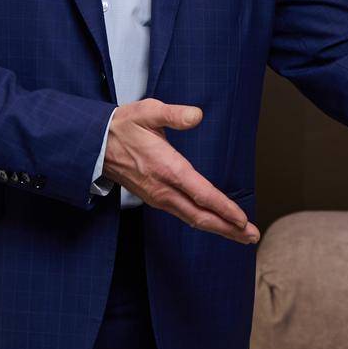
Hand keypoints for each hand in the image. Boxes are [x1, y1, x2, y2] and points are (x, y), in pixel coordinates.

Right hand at [103, 98, 258, 244]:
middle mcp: (164, 189)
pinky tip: (215, 223)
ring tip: (242, 235)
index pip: (202, 195)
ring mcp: (158, 197)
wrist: (95, 144)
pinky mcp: (155, 199)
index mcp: (167, 169)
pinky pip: (184, 215)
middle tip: (252, 236)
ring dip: (219, 228)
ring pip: (193, 219)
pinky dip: (203, 222)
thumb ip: (174, 114)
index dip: (224, 209)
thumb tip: (197, 115)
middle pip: (201, 216)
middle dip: (229, 228)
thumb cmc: (124, 126)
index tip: (243, 220)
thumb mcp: (148, 112)